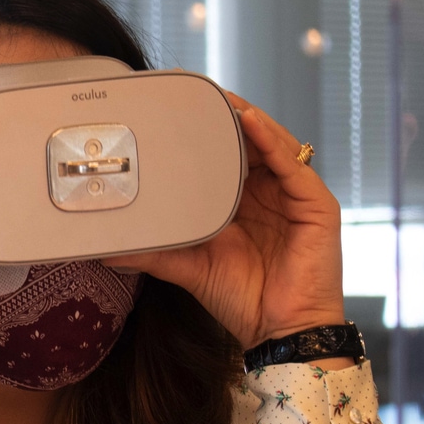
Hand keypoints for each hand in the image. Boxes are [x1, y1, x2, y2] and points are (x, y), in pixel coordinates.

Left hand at [103, 95, 345, 349]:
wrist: (278, 333)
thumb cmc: (242, 299)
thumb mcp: (189, 266)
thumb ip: (153, 252)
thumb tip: (107, 249)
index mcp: (245, 203)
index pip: (227, 156)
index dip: (207, 133)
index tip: (176, 110)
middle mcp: (272, 193)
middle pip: (251, 142)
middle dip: (225, 116)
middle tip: (194, 90)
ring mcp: (295, 196)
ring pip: (272, 144)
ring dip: (246, 118)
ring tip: (219, 96)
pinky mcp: (316, 205)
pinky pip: (293, 164)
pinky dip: (271, 140)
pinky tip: (249, 121)